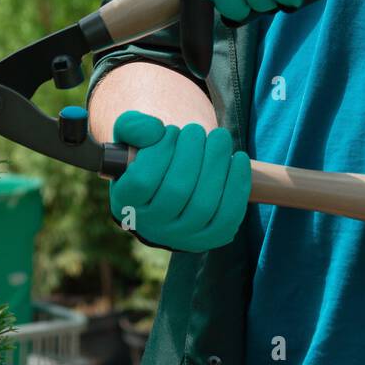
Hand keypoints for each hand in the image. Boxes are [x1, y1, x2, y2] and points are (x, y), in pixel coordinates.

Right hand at [109, 109, 250, 251]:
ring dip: (216, 163)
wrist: (171, 188)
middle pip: (177, 190)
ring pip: (203, 204)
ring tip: (219, 138)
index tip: (170, 132)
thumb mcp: (133, 138)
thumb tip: (154, 130)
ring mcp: (182, 236)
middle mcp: (152, 226)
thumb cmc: (151, 158)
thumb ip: (133, 126)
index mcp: (126, 203)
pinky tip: (238, 158)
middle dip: (192, 151)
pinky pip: (228, 215)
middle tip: (196, 131)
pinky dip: (237, 184)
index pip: (142, 181)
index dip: (160, 151)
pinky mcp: (212, 238)